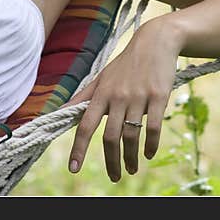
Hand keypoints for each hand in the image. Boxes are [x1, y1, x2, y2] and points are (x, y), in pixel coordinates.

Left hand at [64, 19, 180, 181]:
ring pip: (131, 136)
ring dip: (130, 158)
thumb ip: (82, 97)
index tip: (74, 168)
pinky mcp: (158, 97)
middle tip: (114, 177)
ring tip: (131, 169)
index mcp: (100, 93)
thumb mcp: (101, 77)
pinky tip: (148, 154)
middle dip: (111, 161)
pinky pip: (153, 127)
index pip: (85, 125)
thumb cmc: (125, 63)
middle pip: (109, 137)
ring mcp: (138, 97)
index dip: (78, 148)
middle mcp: (116, 96)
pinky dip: (150, 145)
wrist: (155, 42)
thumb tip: (61, 111)